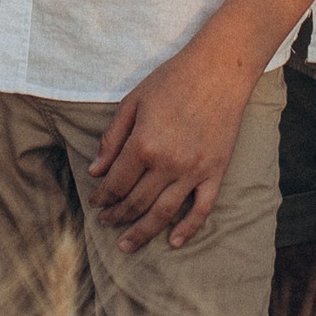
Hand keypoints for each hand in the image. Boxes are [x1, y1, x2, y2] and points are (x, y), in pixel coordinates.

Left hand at [85, 30, 256, 251]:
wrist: (220, 70)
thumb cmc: (172, 80)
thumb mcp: (133, 101)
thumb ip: (113, 138)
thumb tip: (95, 171)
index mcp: (143, 144)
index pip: (116, 183)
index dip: (102, 197)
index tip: (95, 203)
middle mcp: (167, 164)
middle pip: (136, 202)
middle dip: (117, 216)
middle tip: (106, 223)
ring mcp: (193, 171)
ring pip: (163, 213)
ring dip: (142, 232)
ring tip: (127, 245)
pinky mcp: (215, 172)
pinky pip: (202, 209)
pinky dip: (188, 229)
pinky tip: (174, 242)